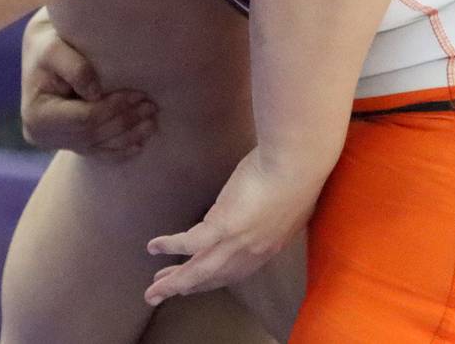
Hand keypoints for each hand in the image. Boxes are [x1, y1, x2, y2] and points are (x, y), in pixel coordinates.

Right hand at [20, 8, 157, 158]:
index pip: (84, 118)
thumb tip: (94, 93)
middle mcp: (43, 136)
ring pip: (99, 146)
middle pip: (93, 134)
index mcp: (37, 116)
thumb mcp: (55, 49)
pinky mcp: (70, 144)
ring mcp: (57, 143)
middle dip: (125, 121)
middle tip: (152, 106)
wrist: (45, 54)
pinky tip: (139, 145)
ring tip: (152, 122)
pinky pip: (98, 153)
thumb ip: (74, 68)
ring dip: (128, 136)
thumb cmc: (50, 46)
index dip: (113, 108)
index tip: (138, 94)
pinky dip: (119, 150)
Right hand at [144, 148, 324, 302]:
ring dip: (175, 282)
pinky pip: (189, 243)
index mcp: (269, 244)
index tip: (200, 280)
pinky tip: (154, 247)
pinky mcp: (223, 226)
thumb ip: (277, 208)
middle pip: (215, 276)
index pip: (237, 270)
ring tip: (153, 290)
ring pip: (199, 270)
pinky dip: (170, 246)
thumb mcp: (291, 199)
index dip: (215, 277)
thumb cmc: (301, 172)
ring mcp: (237, 242)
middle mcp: (252, 251)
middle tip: (167, 291)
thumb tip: (271, 203)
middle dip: (189, 285)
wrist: (299, 164)